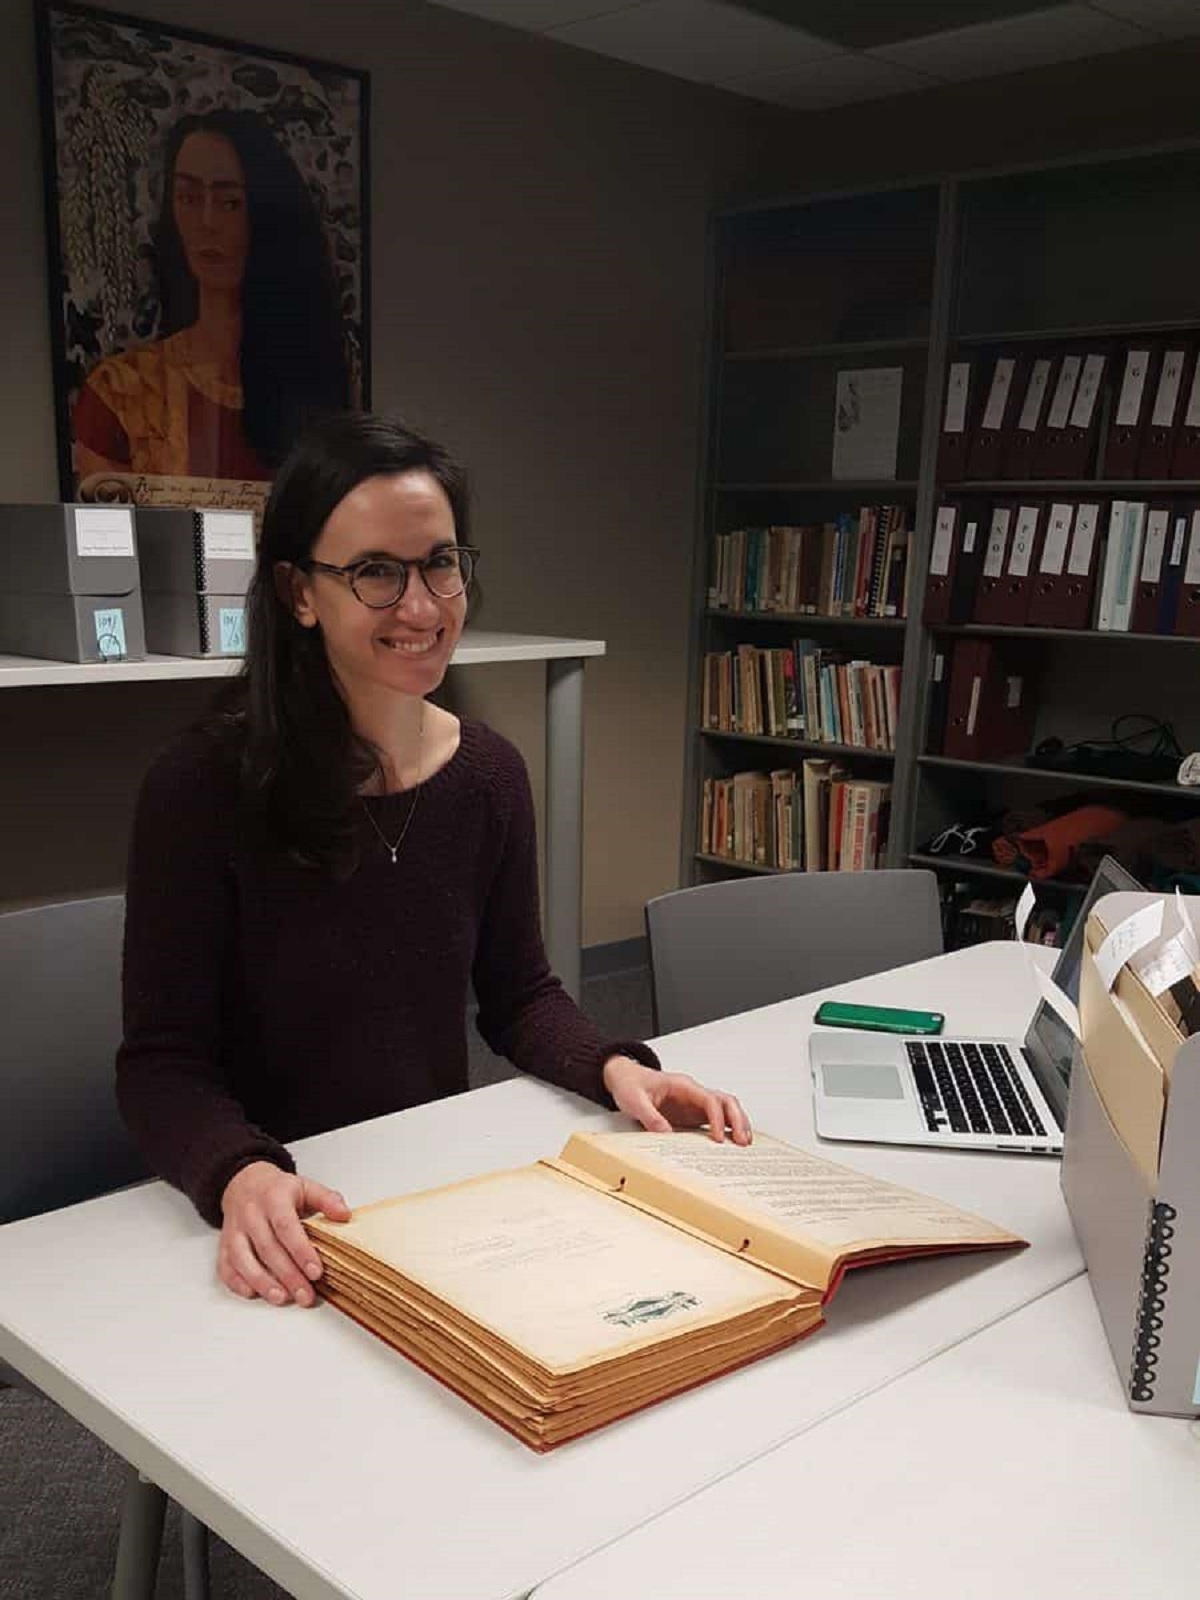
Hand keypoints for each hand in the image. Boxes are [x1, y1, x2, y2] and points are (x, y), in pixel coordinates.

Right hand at [218, 1160, 350, 1306]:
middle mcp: (251, 1214)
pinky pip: (225, 1266)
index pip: (286, 1227)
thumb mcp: (306, 1186)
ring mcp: (235, 1230)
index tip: (316, 1272)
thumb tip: (344, 1214)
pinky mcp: (224, 1244)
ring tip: (282, 1298)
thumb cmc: (277, 1190)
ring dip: (262, 1282)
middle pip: (268, 1248)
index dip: (301, 1251)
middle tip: (305, 1295)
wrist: (245, 1182)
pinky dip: (237, 1282)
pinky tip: (253, 1293)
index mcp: (274, 1198)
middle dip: (288, 1275)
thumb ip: (327, 1199)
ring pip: (243, 1260)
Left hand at [601, 1056, 751, 1144]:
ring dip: (738, 1123)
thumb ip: (649, 1115)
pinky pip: (717, 1119)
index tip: (717, 1138)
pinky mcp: (693, 1114)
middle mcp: (693, 1093)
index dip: (716, 1119)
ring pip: (726, 1108)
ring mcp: (695, 1103)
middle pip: (726, 1101)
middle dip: (737, 1120)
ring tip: (744, 1143)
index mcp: (683, 1086)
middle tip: (742, 1141)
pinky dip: (728, 1129)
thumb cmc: (631, 1085)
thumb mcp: (634, 1100)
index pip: (709, 1099)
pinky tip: (733, 1143)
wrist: (626, 1079)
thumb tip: (665, 1133)